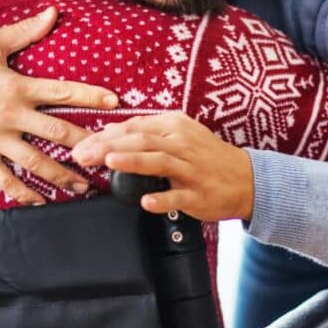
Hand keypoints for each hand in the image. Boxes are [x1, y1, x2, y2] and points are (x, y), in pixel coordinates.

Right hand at [0, 6, 118, 205]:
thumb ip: (25, 31)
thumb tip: (52, 13)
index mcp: (17, 87)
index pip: (62, 92)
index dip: (90, 97)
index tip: (114, 103)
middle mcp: (10, 115)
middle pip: (56, 133)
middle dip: (85, 145)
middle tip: (108, 155)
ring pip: (35, 162)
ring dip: (62, 176)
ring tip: (83, 186)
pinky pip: (4, 179)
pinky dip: (24, 192)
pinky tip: (41, 201)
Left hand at [71, 113, 254, 221]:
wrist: (246, 178)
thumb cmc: (206, 156)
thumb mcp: (178, 134)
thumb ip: (144, 132)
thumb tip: (109, 131)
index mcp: (174, 125)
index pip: (134, 127)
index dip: (104, 135)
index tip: (81, 144)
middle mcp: (182, 143)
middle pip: (141, 141)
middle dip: (108, 146)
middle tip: (83, 155)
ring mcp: (191, 170)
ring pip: (159, 162)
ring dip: (134, 161)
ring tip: (110, 162)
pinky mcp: (198, 194)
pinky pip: (178, 197)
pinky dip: (162, 199)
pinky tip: (145, 201)